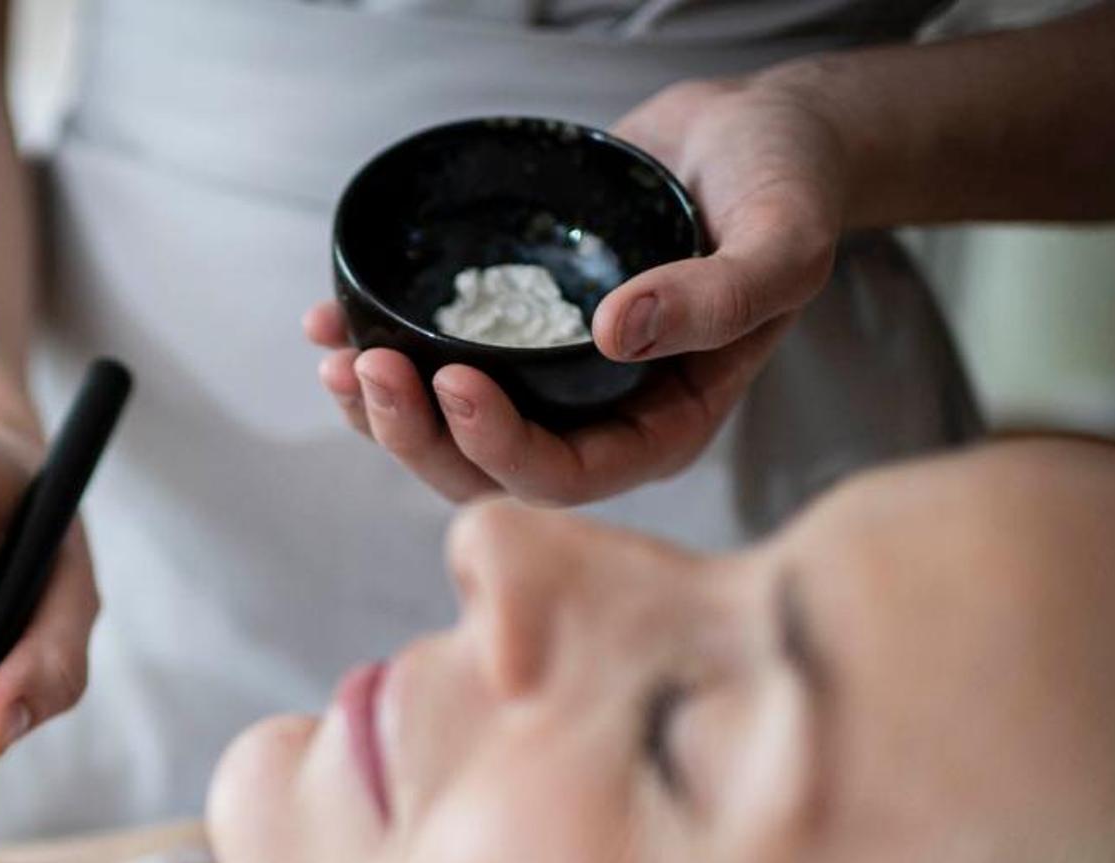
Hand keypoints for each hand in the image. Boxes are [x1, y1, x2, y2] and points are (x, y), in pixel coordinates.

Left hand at [306, 71, 851, 504]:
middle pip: (487, 469)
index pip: (564, 474)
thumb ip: (721, 296)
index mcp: (661, 425)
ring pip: (448, 432)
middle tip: (367, 370)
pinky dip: (378, 352)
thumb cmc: (788, 190)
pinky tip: (326, 326)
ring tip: (334, 363)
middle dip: (417, 435)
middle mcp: (597, 419)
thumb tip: (617, 333)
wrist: (757, 136)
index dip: (498, 445)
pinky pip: (437, 366)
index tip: (450, 381)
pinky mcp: (515, 336)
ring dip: (382, 411)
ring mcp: (550, 382)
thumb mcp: (782, 241)